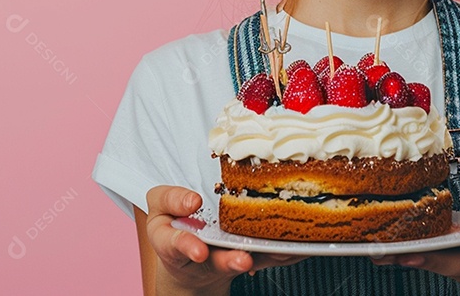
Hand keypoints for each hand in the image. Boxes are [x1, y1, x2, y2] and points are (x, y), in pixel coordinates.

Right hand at [144, 185, 305, 292]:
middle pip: (214, 261)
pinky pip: (263, 257)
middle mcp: (200, 253)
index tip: (198, 251)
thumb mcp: (160, 204)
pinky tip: (299, 247)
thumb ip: (171, 199)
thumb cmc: (174, 220)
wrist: (187, 251)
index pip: (176, 244)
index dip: (188, 246)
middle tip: (242, 259)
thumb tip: (193, 200)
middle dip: (230, 261)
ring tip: (280, 251)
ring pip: (243, 261)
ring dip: (263, 257)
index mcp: (171, 241)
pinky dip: (281, 253)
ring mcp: (223, 258)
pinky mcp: (245, 257)